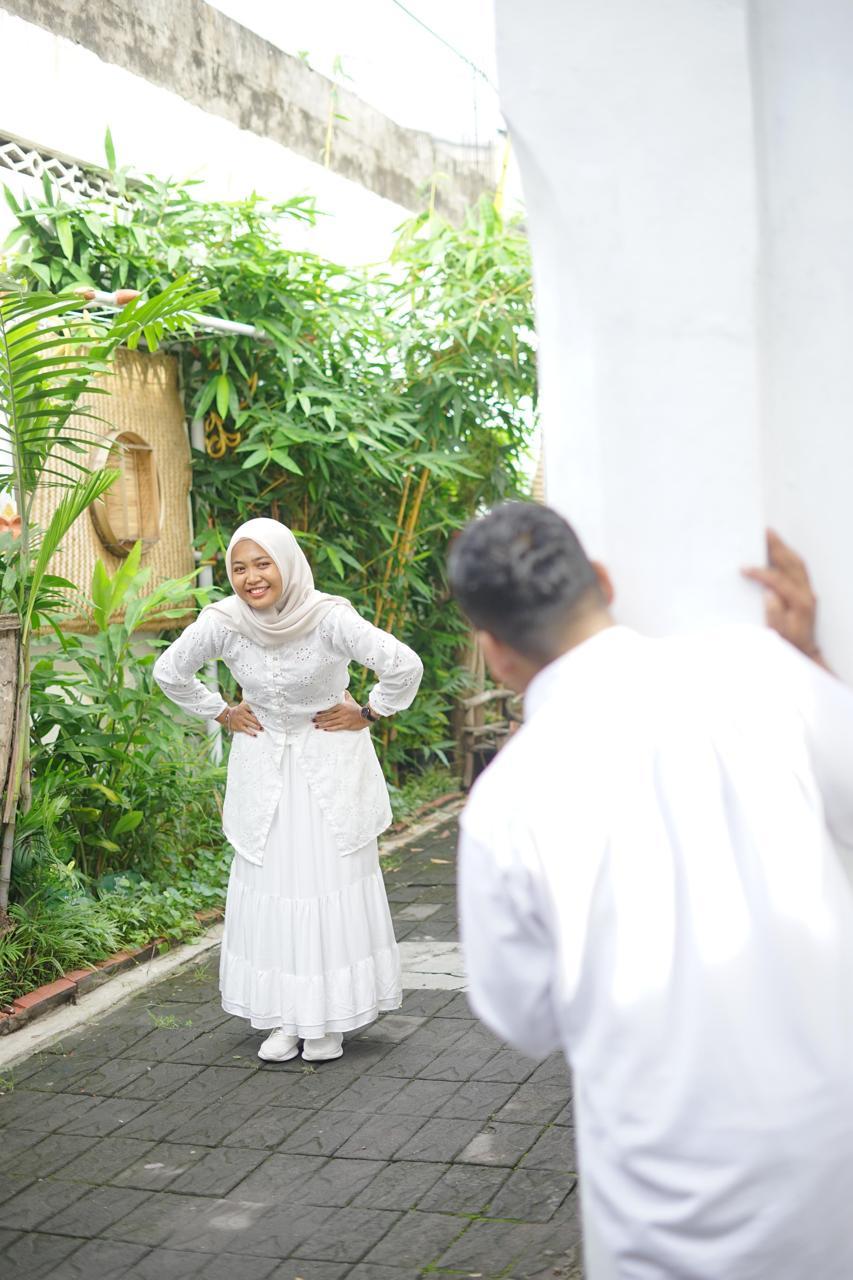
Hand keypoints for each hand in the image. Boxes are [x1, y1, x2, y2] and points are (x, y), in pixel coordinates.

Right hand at [217, 701, 263, 735]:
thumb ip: (249, 703)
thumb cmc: (237, 710)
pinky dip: (251, 733)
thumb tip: (257, 700)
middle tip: (266, 723)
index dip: (259, 712)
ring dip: (257, 727)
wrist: (226, 715)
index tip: (265, 714)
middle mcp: (242, 714)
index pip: (253, 709)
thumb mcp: (242, 705)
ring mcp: (241, 721)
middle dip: (260, 721)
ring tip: (262, 729)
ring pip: (251, 724)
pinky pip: (246, 730)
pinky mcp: (239, 727)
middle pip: (253, 718)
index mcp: (244, 707)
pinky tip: (255, 735)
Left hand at [313, 693, 371, 731]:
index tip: (316, 713)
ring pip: (331, 722)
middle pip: (329, 716)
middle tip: (313, 720)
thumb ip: (345, 694)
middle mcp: (342, 713)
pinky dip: (330, 728)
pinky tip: (325, 729)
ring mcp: (344, 720)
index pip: (331, 709)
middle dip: (320, 718)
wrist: (365, 716)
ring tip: (316, 725)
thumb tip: (342, 688)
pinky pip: (337, 727)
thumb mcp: (351, 700)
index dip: (323, 711)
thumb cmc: (357, 708)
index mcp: (342, 706)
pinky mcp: (346, 725)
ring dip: (323, 724)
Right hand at [742, 529, 824, 663]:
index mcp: (800, 603)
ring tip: (769, 535)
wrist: (804, 654)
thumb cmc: (788, 646)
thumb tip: (768, 594)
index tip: (743, 568)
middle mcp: (807, 594)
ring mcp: (808, 591)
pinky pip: (797, 568)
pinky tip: (776, 552)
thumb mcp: (778, 635)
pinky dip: (787, 557)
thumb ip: (774, 615)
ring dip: (783, 548)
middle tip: (762, 531)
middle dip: (777, 547)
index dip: (760, 573)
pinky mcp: (805, 592)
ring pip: (797, 563)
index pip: (779, 580)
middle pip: (793, 563)